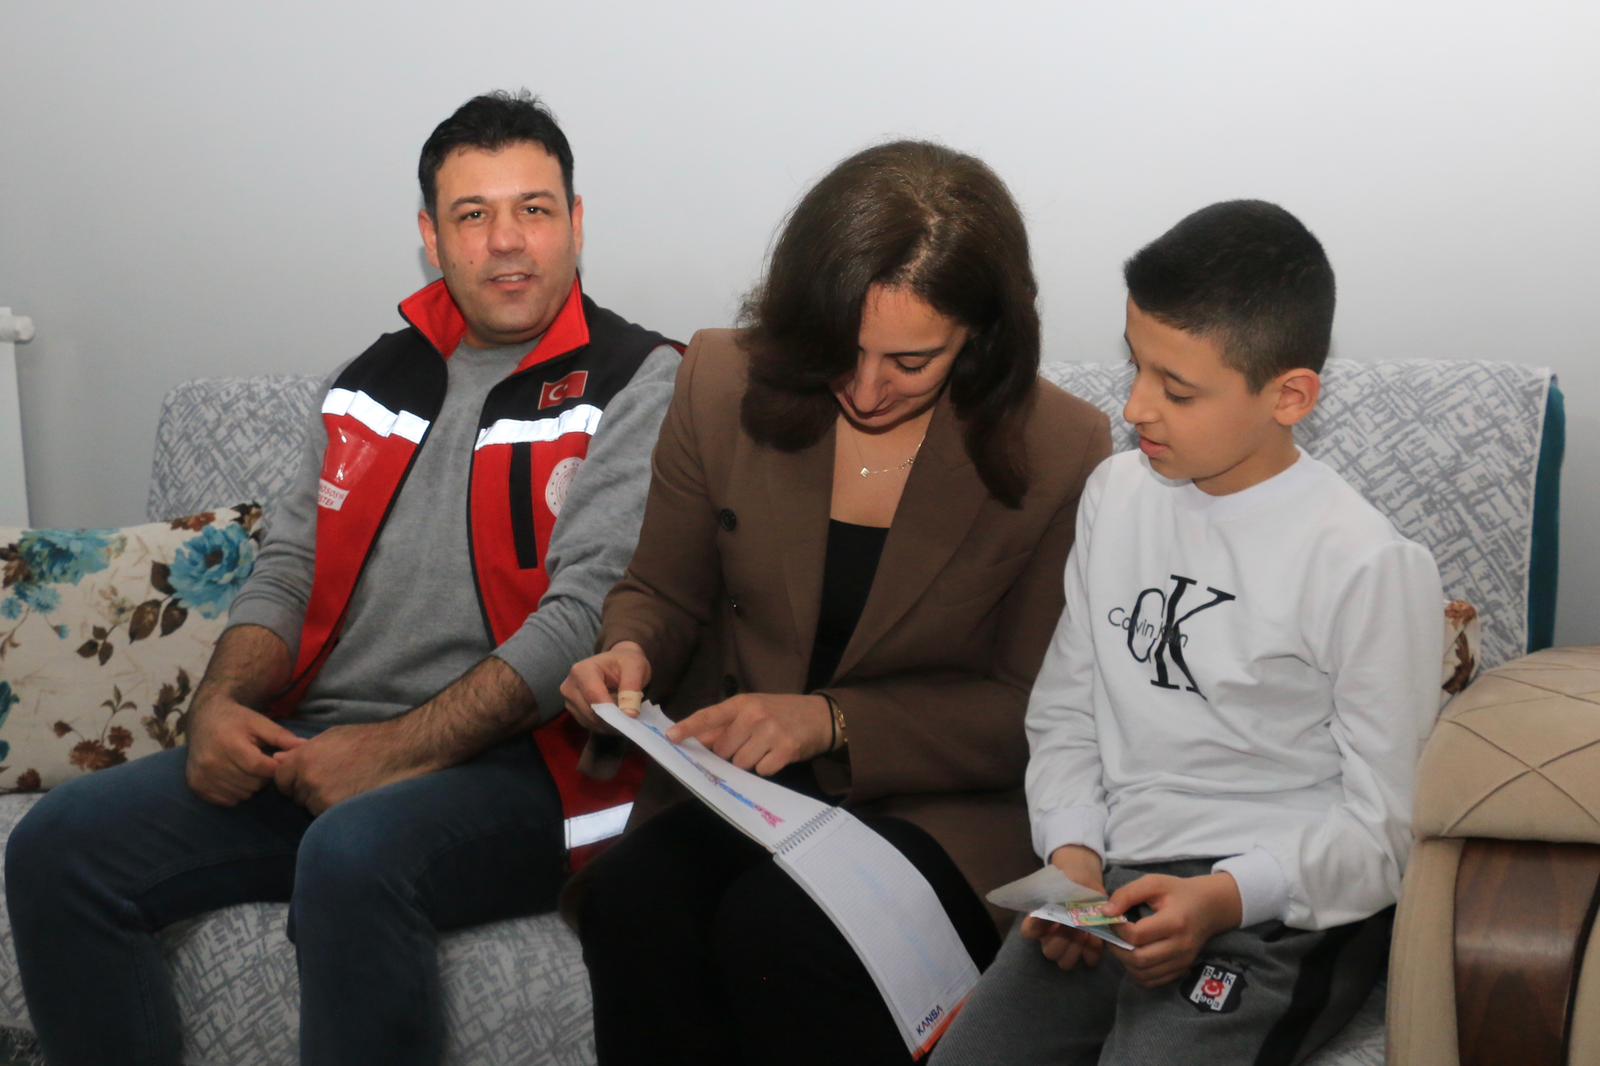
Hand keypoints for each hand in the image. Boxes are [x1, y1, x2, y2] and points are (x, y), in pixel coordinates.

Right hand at [185, 694, 304, 805]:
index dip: (273, 767)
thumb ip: (283, 738)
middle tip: (259, 762)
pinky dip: (236, 792)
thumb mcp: (261, 723)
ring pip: (241, 794)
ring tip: (247, 768)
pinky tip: (235, 776)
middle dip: (262, 776)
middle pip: (251, 783)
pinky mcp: (196, 785)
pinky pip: (227, 800)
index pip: (259, 768)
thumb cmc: (237, 720)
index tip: (275, 760)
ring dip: (250, 785)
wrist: (204, 718)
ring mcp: (202, 776)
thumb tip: (307, 747)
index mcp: (229, 744)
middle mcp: (212, 762)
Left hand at [271, 723, 420, 815]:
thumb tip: (277, 758)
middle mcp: (308, 779)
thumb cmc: (367, 740)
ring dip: (322, 801)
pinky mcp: (337, 812)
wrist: (399, 752)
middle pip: (295, 795)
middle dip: (308, 790)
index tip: (307, 777)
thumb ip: (302, 750)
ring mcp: (322, 797)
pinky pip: (326, 815)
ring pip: (311, 807)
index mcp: (303, 758)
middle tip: (333, 780)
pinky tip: (352, 795)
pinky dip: (335, 809)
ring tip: (346, 787)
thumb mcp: (331, 737)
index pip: (280, 779)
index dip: (292, 779)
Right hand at [560, 641, 652, 733]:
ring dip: (610, 723)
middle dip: (613, 718)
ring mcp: (569, 700)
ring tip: (625, 711)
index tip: (631, 717)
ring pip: (591, 721)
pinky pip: (590, 725)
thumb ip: (632, 688)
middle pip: (591, 712)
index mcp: (582, 670)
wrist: (618, 662)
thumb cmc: (626, 662)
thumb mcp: (635, 668)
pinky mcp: (573, 711)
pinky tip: (616, 715)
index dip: (612, 711)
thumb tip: (629, 714)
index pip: (595, 697)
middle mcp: (570, 686)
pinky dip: (605, 725)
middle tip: (632, 715)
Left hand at [666, 693, 831, 775]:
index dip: (689, 728)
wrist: (821, 715)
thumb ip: (726, 724)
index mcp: (742, 703)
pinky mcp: (786, 749)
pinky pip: (762, 770)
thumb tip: (699, 742)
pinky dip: (767, 768)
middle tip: (749, 744)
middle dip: (731, 754)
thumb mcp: (753, 709)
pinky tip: (776, 755)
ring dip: (749, 762)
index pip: (709, 716)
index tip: (671, 737)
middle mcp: (754, 715)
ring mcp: (771, 731)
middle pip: (723, 750)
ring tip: (764, 748)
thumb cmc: (781, 712)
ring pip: (741, 763)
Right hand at [1022, 844, 1107, 971]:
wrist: (1087, 885)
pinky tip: (1097, 938)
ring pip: (1065, 963)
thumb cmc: (1070, 883)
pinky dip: (1093, 950)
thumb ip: (1057, 898)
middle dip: (1064, 939)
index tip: (1051, 917)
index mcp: (1040, 921)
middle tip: (1074, 925)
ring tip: (1086, 932)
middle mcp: (1050, 938)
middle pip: (1049, 952)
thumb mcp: (1063, 885)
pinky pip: (1089, 960)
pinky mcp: (1087, 949)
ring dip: (1077, 948)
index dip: (1037, 928)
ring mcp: (1068, 946)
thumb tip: (1063, 912)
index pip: (1028, 932)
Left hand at [1106, 872, 1242, 988]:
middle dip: (1118, 950)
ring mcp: (1183, 961)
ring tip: (1121, 946)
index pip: (1137, 935)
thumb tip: (1105, 913)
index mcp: (1175, 922)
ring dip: (1125, 963)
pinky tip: (1134, 956)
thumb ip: (1127, 894)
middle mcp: (1181, 946)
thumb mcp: (1153, 883)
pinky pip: (1153, 981)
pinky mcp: (1182, 969)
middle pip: (1139, 959)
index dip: (1117, 929)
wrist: (1210, 907)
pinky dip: (1137, 972)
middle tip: (1111, 937)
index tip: (1111, 919)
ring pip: (1144, 974)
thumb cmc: (1178, 892)